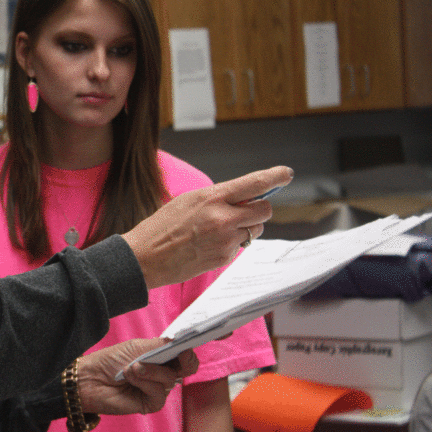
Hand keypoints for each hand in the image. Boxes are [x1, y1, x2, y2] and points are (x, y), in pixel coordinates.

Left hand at [77, 339, 198, 415]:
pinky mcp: (152, 402)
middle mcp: (162, 372)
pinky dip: (144, 383)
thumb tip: (179, 341)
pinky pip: (159, 392)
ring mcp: (158, 388)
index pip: (183, 355)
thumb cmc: (112, 359)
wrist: (93, 377)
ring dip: (151, 370)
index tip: (185, 347)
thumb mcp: (138, 347)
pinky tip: (130, 378)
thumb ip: (160, 345)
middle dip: (183, 361)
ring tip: (132, 367)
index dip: (188, 351)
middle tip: (179, 355)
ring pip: (170, 379)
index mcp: (161, 356)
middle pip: (186, 369)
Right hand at [122, 166, 292, 288]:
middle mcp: (223, 218)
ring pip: (255, 230)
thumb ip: (217, 198)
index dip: (274, 177)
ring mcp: (226, 240)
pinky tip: (210, 243)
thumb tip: (243, 197)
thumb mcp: (188, 200)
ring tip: (220, 229)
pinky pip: (241, 246)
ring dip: (247, 227)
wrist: (146, 257)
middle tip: (246, 209)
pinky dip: (233, 242)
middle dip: (259, 208)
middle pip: (264, 210)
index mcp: (212, 197)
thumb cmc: (162, 226)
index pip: (254, 184)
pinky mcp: (224, 257)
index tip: (285, 174)